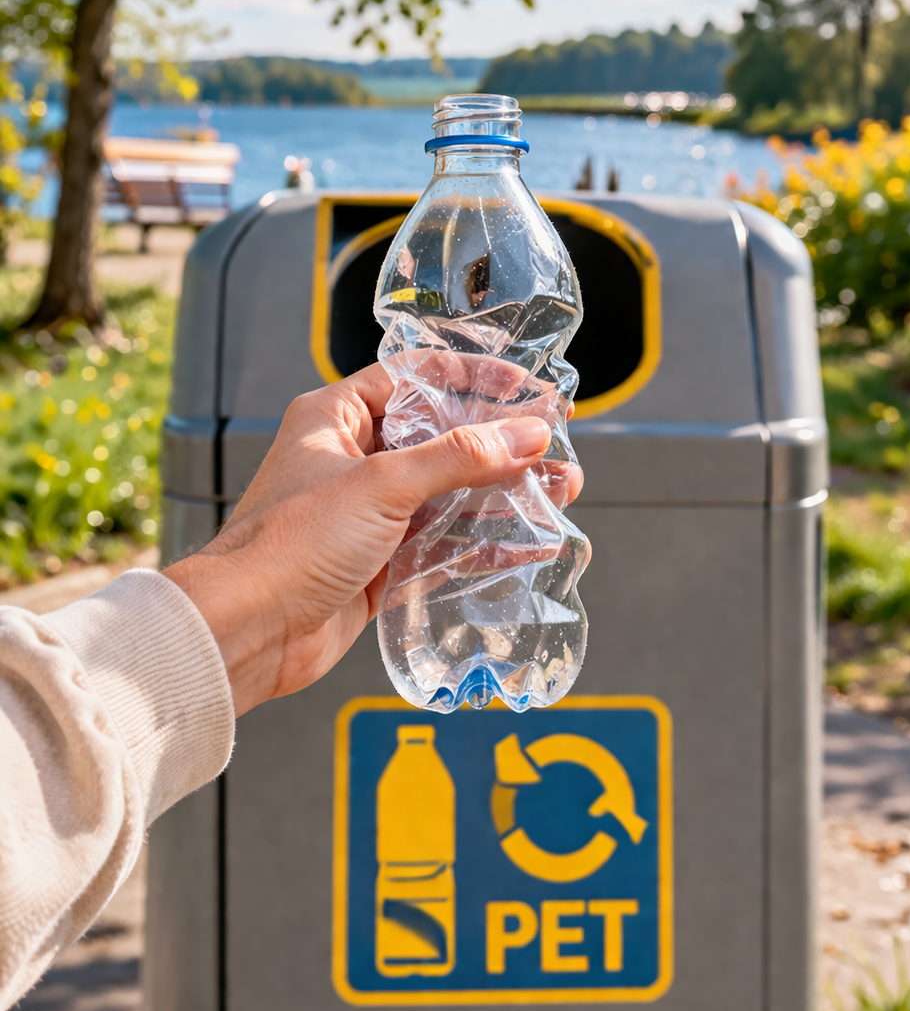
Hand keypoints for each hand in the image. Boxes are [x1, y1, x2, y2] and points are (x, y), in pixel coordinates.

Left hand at [164, 363, 580, 716]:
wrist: (247, 632)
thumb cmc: (289, 545)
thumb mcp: (382, 484)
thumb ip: (459, 457)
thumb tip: (525, 432)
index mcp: (335, 418)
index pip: (414, 379)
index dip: (472, 378)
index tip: (525, 386)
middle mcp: (351, 461)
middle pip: (441, 438)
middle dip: (502, 442)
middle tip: (555, 442)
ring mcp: (366, 516)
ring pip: (449, 494)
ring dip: (503, 493)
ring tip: (561, 489)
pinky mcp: (379, 567)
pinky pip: (443, 546)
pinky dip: (485, 544)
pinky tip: (530, 543)